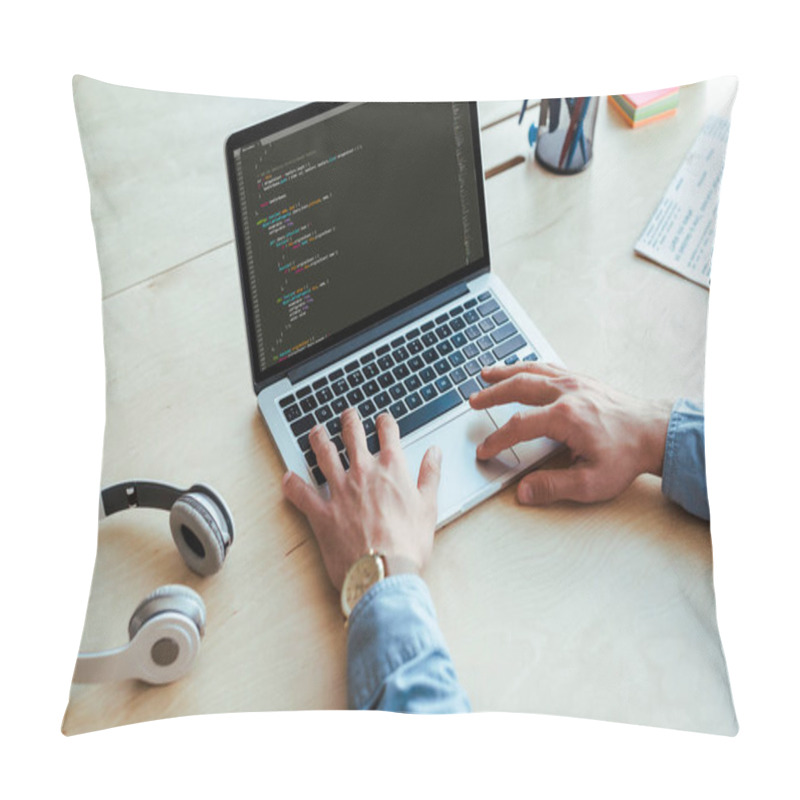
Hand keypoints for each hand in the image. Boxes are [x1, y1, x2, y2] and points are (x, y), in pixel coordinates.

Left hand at [281, 408, 441, 591]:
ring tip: (316, 431)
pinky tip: (287, 477)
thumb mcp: (429, 507)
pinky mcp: (322, 512)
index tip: (383, 419)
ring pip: (324, 455)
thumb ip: (430, 475)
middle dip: (349, 421)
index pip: (388, 433)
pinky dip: (292, 484)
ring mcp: (340, 491)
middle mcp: (363, 473)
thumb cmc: (408, 544)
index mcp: (391, 469)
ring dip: (318, 440)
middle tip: (347, 414)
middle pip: (352, 436)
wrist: (384, 571)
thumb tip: (434, 453)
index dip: (385, 422)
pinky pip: (302, 494)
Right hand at [469, 361, 671, 505]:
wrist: (656, 433)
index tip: (484, 450)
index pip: (518, 426)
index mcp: (565, 417)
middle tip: (472, 400)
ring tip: (486, 374)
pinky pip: (548, 367)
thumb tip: (524, 491)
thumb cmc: (626, 456)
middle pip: (518, 387)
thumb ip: (554, 487)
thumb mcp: (592, 482)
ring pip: (532, 371)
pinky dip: (528, 367)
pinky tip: (521, 369)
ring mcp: (575, 382)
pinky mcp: (582, 380)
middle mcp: (567, 393)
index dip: (496, 439)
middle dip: (492, 394)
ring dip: (506, 372)